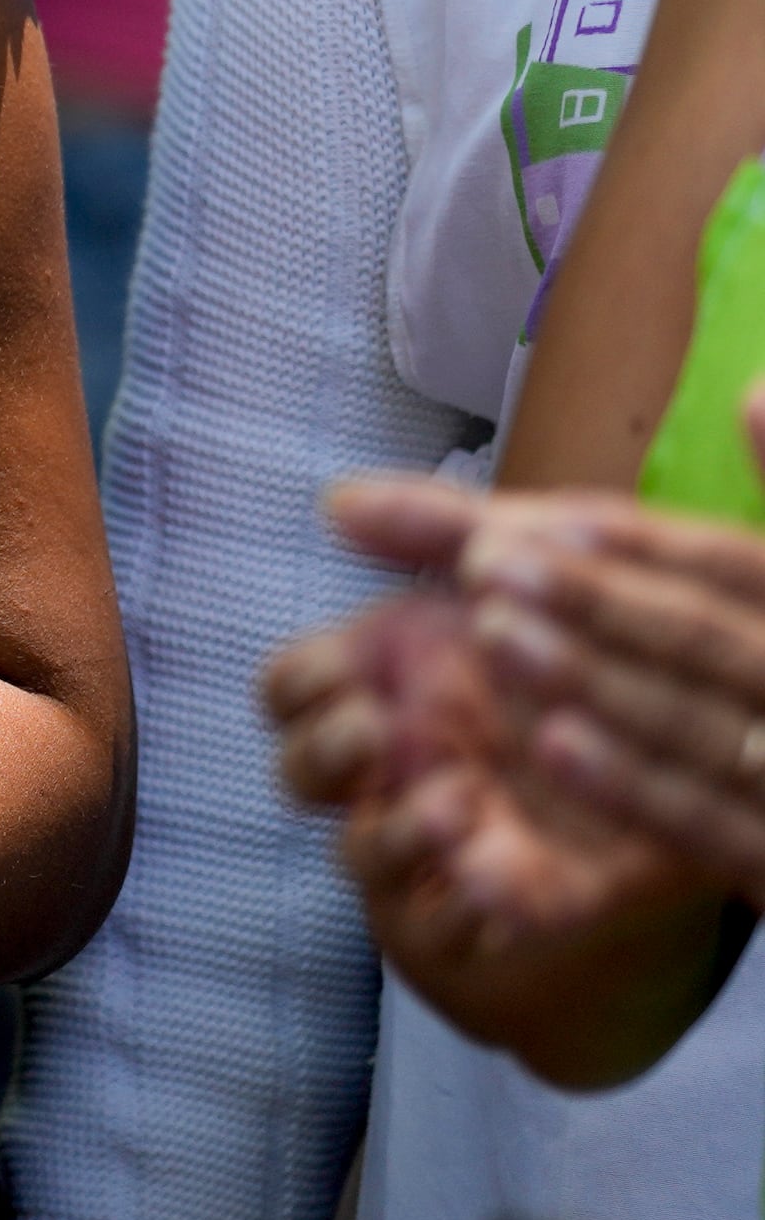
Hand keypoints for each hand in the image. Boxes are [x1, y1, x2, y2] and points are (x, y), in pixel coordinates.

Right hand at [270, 482, 735, 1080]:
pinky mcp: (511, 897)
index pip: (288, 691)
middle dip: (323, 754)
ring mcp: (443, 834)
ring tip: (457, 799)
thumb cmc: (575, 647)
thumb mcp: (514, 573)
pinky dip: (464, 904)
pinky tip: (493, 872)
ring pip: (361, 855)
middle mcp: (396, 762)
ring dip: (393, 830)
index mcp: (383, 681)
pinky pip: (458, 924)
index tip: (352, 673)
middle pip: (298, 775)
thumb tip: (336, 501)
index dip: (303, 687)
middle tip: (378, 728)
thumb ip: (433, 528)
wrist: (693, 738)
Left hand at [456, 482, 764, 905]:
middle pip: (705, 635)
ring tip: (494, 633)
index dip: (634, 543)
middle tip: (481, 564)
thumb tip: (748, 395)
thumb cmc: (733, 692)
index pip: (728, 564)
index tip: (528, 520)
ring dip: (598, 680)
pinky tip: (553, 745)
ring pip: (701, 725)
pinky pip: (712, 824)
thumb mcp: (689, 611)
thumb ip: (652, 539)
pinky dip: (636, 786)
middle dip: (598, 600)